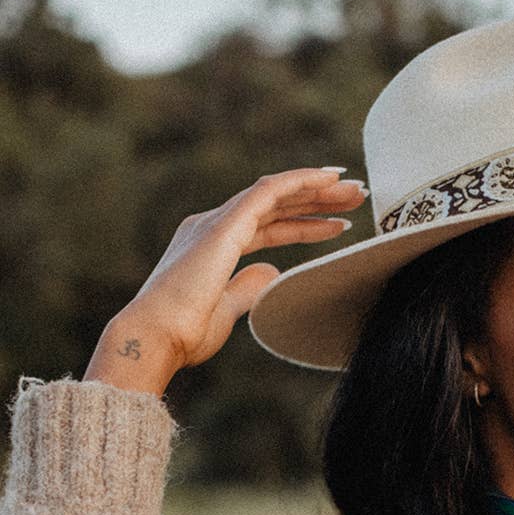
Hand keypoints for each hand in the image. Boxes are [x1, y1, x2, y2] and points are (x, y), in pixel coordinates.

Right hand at [84, 168, 365, 392]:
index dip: (304, 224)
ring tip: (355, 190)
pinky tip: (327, 178)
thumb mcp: (227, 310)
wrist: (156, 337)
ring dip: (316, 190)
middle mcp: (213, 226)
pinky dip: (299, 181)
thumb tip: (271, 272)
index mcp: (213, 246)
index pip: (268, 227)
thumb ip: (247, 287)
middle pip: (275, 206)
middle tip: (356, 197)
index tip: (338, 224)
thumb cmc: (185, 333)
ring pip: (275, 193)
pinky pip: (268, 191)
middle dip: (317, 200)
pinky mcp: (224, 224)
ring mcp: (216, 222)